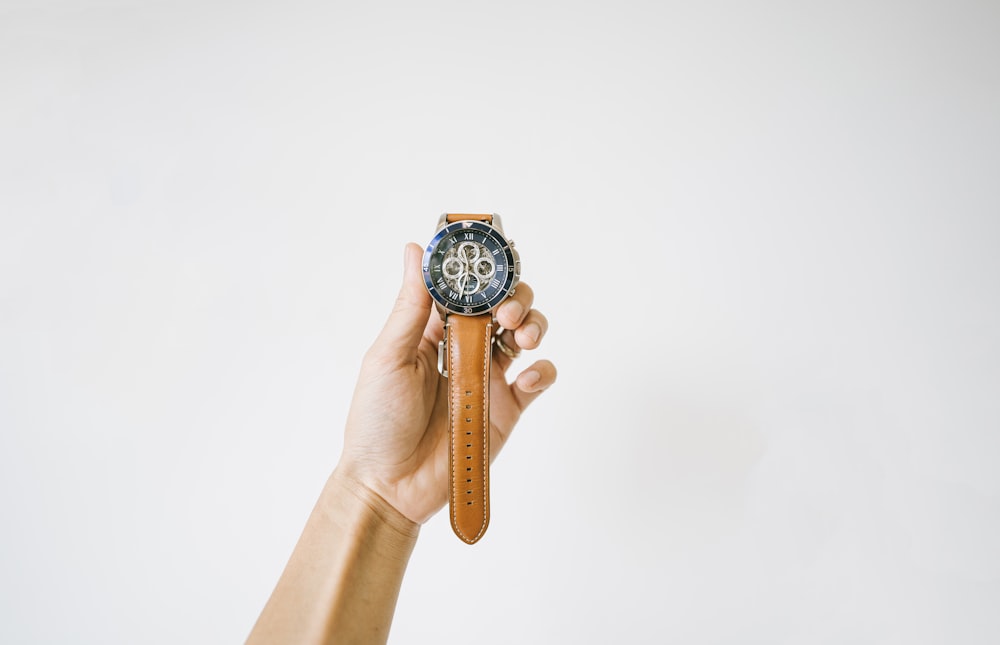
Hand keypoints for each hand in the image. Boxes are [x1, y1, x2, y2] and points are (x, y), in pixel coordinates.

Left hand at [337, 243, 555, 523]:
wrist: (389, 485)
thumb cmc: (377, 422)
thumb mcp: (388, 357)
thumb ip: (411, 306)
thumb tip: (416, 251)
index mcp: (434, 330)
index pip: (466, 287)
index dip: (483, 269)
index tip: (493, 255)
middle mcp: (465, 348)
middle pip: (505, 304)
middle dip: (515, 295)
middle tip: (506, 310)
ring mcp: (488, 378)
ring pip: (526, 335)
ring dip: (533, 324)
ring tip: (522, 336)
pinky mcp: (506, 409)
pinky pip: (537, 381)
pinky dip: (542, 371)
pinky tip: (525, 378)